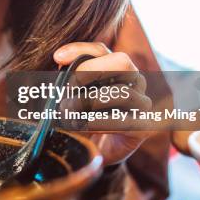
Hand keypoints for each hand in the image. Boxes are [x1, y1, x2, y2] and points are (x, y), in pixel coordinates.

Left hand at [54, 42, 155, 165]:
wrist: (98, 149)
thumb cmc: (83, 117)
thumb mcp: (71, 96)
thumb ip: (66, 82)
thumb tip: (56, 71)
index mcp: (116, 68)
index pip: (101, 50)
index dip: (79, 49)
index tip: (57, 58)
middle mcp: (134, 81)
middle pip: (121, 62)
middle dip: (92, 70)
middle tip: (68, 85)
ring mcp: (142, 103)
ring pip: (123, 92)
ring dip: (90, 100)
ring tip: (67, 109)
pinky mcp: (143, 127)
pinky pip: (124, 121)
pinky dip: (99, 122)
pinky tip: (82, 124)